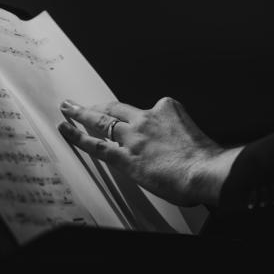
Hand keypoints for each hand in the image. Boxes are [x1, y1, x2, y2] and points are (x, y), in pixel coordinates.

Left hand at [58, 97, 242, 206]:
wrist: (205, 171)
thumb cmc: (206, 160)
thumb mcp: (196, 138)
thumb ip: (180, 140)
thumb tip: (177, 153)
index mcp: (168, 110)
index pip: (147, 111)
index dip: (137, 118)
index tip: (133, 122)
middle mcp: (147, 119)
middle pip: (116, 108)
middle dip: (98, 105)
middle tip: (82, 103)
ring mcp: (134, 136)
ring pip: (102, 121)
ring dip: (82, 114)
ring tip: (68, 110)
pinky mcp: (125, 156)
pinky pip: (96, 145)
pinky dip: (78, 137)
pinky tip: (68, 132)